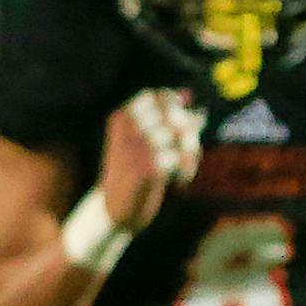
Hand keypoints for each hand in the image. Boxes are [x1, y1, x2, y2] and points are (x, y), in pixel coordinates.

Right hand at [99, 88, 203, 230]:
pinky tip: (179, 181)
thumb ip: (165, 119)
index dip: (175, 106)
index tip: (178, 128)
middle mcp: (127, 129)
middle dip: (189, 130)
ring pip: (180, 134)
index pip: (155, 95)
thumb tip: (188, 95)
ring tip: (185, 167)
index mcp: (121, 119)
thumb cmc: (134, 173)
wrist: (113, 211)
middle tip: (188, 149)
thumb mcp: (145, 142)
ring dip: (191, 153)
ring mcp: (136, 147)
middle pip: (173, 113)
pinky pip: (180, 157)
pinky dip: (186, 170)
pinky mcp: (147, 168)